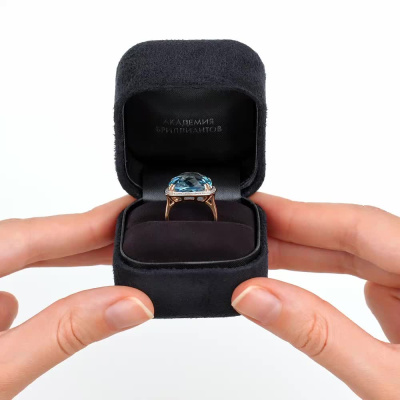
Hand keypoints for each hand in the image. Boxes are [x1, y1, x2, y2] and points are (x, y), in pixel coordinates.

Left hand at [0, 197, 153, 398]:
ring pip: (14, 263)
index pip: (32, 235)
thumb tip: (130, 303)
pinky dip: (25, 291)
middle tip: (133, 232)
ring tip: (106, 258)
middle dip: (83, 238)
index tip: (129, 210)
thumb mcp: (1, 374)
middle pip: (26, 242)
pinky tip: (34, 311)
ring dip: (58, 263)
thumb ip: (64, 333)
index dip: (88, 221)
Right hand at [232, 193, 399, 399]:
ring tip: (258, 254)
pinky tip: (293, 276)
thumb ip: (318, 335)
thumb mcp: (388, 385)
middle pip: (354, 235)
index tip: (256, 209)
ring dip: (304, 253)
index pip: (361, 226)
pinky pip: (359, 273)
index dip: (301, 213)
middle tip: (245, 232)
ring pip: (354, 252)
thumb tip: (255, 295)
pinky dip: (320, 274)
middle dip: (295, 232)